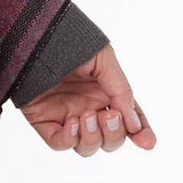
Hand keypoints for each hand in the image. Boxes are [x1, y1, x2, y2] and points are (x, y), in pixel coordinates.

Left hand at [17, 43, 156, 157]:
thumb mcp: (104, 60)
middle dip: (115, 134)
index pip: (129, 121)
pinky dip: (70, 139)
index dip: (141, 134)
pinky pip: (60, 143)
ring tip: (88, 116)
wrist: (35, 35)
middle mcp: (89, 108)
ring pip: (87, 147)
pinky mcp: (45, 120)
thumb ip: (122, 91)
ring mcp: (67, 116)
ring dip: (94, 138)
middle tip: (108, 116)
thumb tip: (134, 124)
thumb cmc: (70, 41)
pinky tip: (73, 122)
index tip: (147, 142)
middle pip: (110, 140)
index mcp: (107, 94)